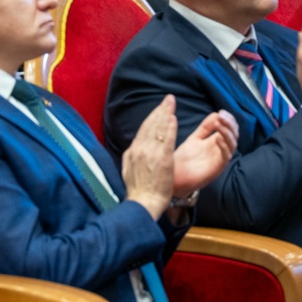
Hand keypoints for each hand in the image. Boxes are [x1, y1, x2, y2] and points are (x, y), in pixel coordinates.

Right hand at [122, 95, 177, 219]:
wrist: (143, 202)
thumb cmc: (138, 189)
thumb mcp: (129, 169)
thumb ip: (132, 155)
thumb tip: (134, 145)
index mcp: (133, 151)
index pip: (144, 129)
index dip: (152, 117)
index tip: (159, 108)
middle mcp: (140, 149)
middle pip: (151, 125)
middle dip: (160, 110)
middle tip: (168, 99)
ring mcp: (151, 153)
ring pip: (158, 129)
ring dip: (165, 114)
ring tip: (171, 103)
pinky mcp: (163, 159)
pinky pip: (166, 140)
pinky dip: (169, 128)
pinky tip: (172, 118)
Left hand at [172, 109, 237, 194]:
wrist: (175, 177)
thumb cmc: (184, 159)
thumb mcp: (195, 138)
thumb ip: (205, 127)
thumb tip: (216, 114)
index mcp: (217, 142)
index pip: (230, 128)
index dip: (228, 120)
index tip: (221, 112)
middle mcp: (221, 150)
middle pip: (234, 135)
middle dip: (230, 124)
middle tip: (222, 116)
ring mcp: (220, 159)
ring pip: (232, 144)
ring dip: (227, 132)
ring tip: (219, 123)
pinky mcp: (217, 168)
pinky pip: (226, 156)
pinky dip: (223, 146)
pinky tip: (216, 138)